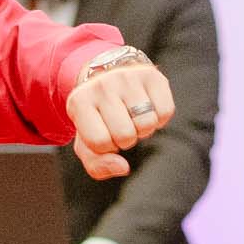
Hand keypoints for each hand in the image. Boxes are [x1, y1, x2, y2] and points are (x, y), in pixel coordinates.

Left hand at [66, 62, 172, 179]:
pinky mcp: (151, 75)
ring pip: (147, 124)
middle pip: (125, 135)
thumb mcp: (87, 142)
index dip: (107, 146)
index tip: (104, 133)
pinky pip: (165, 112)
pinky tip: (147, 109)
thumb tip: (123, 167)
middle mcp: (101, 86)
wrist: (107, 77)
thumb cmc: (97, 117)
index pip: (100, 142)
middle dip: (126, 139)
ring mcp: (127, 77)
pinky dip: (159, 119)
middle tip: (120, 125)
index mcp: (78, 102)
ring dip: (143, 129)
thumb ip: (97, 165)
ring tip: (133, 117)